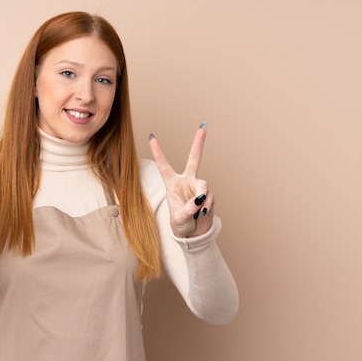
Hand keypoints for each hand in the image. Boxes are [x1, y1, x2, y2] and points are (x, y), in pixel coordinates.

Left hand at [149, 123, 213, 237]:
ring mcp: (198, 187)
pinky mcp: (209, 195)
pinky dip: (206, 207)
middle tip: (203, 127)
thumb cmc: (180, 224)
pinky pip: (209, 197)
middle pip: (194, 159)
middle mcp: (186, 181)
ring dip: (201, 199)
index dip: (158, 151)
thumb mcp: (178, 217)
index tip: (151, 136)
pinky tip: (202, 213)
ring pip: (203, 186)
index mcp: (172, 183)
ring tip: (197, 211)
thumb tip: (200, 199)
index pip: (164, 165)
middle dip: (199, 143)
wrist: (193, 234)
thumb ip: (188, 208)